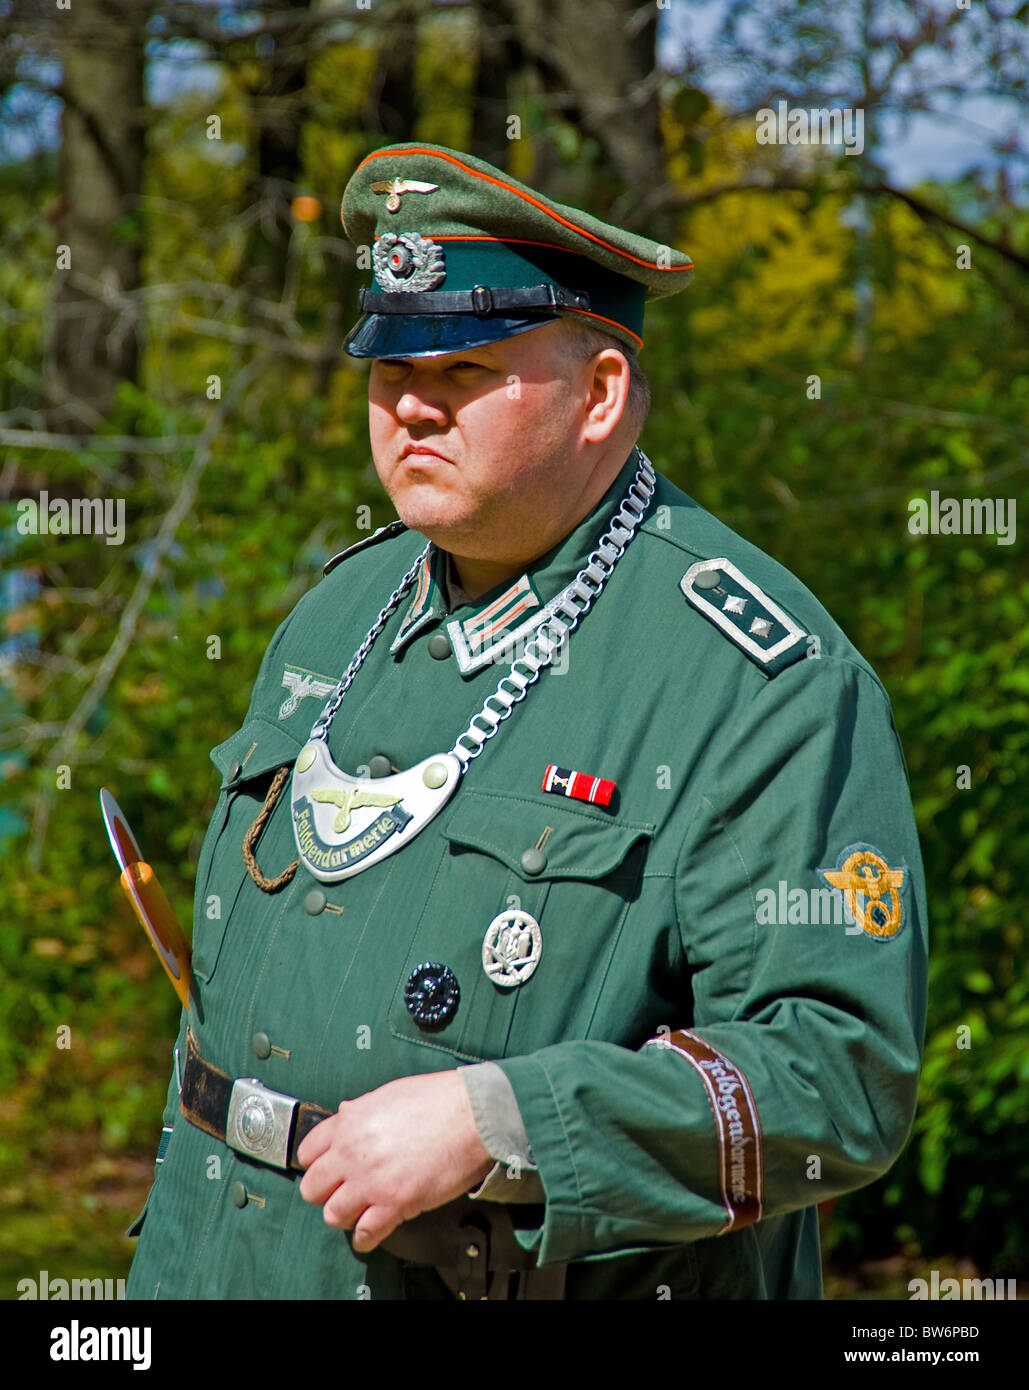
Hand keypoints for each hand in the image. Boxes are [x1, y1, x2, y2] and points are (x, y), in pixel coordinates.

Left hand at [296, 1070, 494, 1252]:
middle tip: (342, 1191)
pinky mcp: (394, 1204)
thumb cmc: (437, 1100)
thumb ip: (361, 1110)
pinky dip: (365, 1237)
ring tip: (359, 1210)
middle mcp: (352, 1153)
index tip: (326, 1169)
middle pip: (313, 1188)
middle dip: (326, 1192)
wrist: (471, 1115)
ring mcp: (371, 1181)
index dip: (317, 1163)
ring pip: (333, 1215)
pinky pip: (364, 1234)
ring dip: (345, 1215)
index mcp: (349, 1122)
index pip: (307, 1153)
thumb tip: (346, 1115)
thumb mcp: (389, 1093)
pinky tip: (372, 1231)